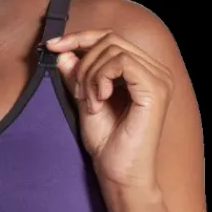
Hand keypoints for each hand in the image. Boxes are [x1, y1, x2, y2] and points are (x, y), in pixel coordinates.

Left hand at [45, 29, 173, 191]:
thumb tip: (64, 52)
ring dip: (90, 74)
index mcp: (142, 71)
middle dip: (83, 61)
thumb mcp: (84, 100)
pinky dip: (100, 78)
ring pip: (113, 48)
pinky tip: (98, 100)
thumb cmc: (106, 143)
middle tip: (78, 92)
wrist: (119, 174)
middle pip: (110, 39)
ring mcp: (158, 79)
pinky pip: (121, 63)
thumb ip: (76, 75)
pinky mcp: (155, 89)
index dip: (79, 38)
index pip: (110, 37)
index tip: (53, 46)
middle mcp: (155, 70)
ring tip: (89, 102)